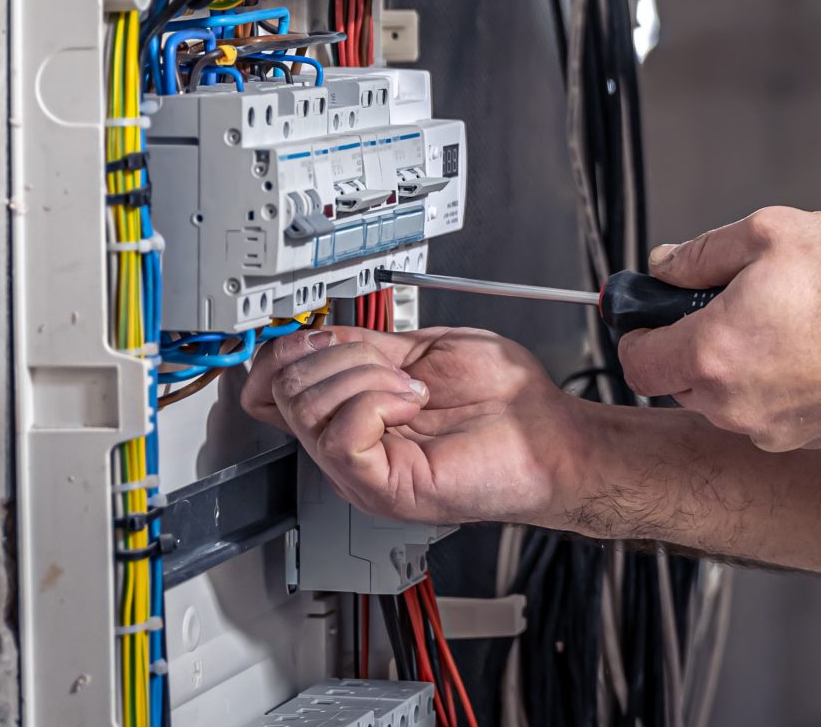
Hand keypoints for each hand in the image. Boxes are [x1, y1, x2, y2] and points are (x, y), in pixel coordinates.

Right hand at [243, 325, 586, 526]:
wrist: (548, 435)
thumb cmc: (506, 402)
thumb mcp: (425, 352)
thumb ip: (369, 346)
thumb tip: (321, 334)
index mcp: (352, 412)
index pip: (271, 385)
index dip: (288, 349)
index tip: (328, 336)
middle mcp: (346, 444)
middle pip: (284, 387)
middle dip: (342, 355)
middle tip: (397, 369)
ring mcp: (358, 470)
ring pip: (307, 406)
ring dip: (367, 376)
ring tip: (413, 390)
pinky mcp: (378, 486)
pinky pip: (340, 436)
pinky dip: (377, 402)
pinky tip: (412, 404)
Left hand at [618, 206, 820, 451]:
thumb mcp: (774, 231)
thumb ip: (703, 251)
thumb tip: (666, 263)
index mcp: (713, 352)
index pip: (636, 361)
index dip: (638, 331)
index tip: (654, 312)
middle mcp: (732, 404)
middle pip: (678, 380)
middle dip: (692, 342)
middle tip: (732, 301)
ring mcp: (769, 428)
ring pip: (724, 398)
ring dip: (735, 363)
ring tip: (785, 320)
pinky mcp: (805, 438)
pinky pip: (766, 411)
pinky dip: (774, 383)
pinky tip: (813, 347)